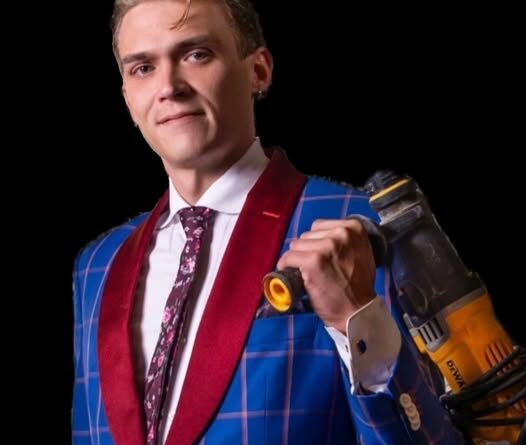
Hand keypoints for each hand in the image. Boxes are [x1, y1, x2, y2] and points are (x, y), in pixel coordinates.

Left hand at [276, 218, 375, 332]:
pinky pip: (289, 257)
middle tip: (314, 268)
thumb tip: (320, 237)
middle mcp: (341, 234)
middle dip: (307, 251)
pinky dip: (286, 266)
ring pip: (296, 245)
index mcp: (354, 228)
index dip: (315, 242)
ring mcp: (327, 247)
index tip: (318, 255)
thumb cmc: (358, 286)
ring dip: (297, 259)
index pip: (319, 226)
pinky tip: (292, 275)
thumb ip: (344, 241)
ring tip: (307, 273)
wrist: (357, 312)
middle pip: (307, 235)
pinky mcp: (313, 261)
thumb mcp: (360, 252)